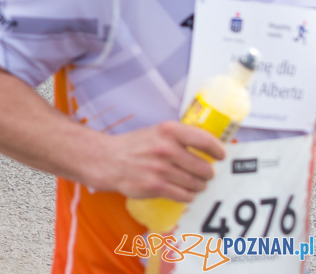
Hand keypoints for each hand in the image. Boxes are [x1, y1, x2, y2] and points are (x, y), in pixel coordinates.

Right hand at [88, 121, 225, 202]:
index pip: (205, 140)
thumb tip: (211, 148)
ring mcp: (161, 169)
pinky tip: (180, 189)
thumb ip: (181, 137)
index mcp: (168, 131)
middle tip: (201, 173)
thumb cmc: (134, 146)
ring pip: (197, 184)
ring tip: (189, 182)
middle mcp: (166, 148)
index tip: (221, 156)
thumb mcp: (156, 132)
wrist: (106, 160)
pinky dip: (187, 195)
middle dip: (206, 174)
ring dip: (197, 186)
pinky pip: (185, 196)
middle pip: (205, 168)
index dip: (218, 150)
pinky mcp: (156, 186)